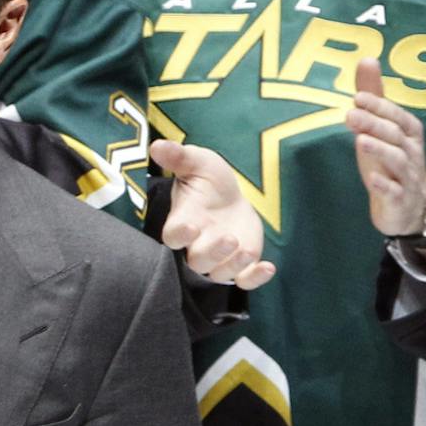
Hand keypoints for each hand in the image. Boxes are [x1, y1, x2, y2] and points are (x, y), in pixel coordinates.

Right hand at [149, 139, 274, 288]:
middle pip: (198, 260)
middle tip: (228, 238)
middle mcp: (196, 245)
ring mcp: (219, 258)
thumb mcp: (196, 162)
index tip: (191, 226)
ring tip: (247, 250)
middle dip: (213, 252)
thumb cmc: (208, 181)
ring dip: (233, 265)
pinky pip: (244, 279)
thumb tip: (157, 145)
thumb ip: (178, 157)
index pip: (173, 237)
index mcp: (182, 222)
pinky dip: (255, 278)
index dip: (180, 235)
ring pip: (220, 272)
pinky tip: (268, 268)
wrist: (229, 197)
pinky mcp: (240, 264)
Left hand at [346, 57, 425, 235]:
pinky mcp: (400, 200)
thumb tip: (367, 59)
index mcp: (409, 133)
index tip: (357, 97)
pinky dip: (384, 185)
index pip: (397, 115)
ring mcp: (408, 177)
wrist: (410, 206)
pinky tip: (371, 178)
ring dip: (379, 149)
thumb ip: (374, 95)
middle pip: (396, 135)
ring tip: (359, 140)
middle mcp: (412, 152)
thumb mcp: (381, 128)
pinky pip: (394, 192)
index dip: (379, 106)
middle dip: (375, 124)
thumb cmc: (391, 160)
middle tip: (350, 115)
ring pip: (397, 161)